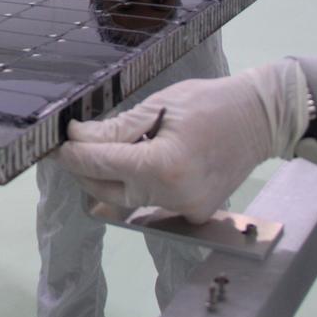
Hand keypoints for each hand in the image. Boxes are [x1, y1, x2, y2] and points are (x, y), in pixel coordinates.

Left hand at [55, 60, 308, 222]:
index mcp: (164, 166)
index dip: (73, 153)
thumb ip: (116, 128)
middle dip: (83, 168)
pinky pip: (150, 201)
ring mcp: (184, 209)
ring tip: (97, 151)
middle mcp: (173, 196)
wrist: (260, 119)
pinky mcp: (192, 213)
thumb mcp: (159, 107)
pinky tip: (131, 162)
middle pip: (107, 189)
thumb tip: (77, 137)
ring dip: (107, 176)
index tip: (57, 142)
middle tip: (69, 147)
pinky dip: (134, 184)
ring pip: (126, 198)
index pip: (101, 164)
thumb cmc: (211, 103)